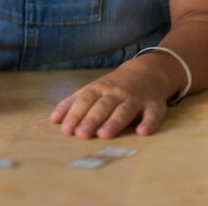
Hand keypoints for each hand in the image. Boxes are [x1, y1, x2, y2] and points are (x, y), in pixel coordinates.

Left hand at [49, 65, 168, 138]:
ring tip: (104, 135)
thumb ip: (73, 103)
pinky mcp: (154, 105)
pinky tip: (142, 132)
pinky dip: (149, 123)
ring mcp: (136, 98)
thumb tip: (53, 119)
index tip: (65, 130)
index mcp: (98, 88)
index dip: (74, 114)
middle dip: (91, 120)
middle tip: (81, 135)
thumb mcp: (91, 90)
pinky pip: (152, 114)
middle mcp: (116, 92)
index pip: (84, 101)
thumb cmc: (112, 87)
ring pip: (124, 111)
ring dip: (114, 123)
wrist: (146, 72)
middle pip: (102, 107)